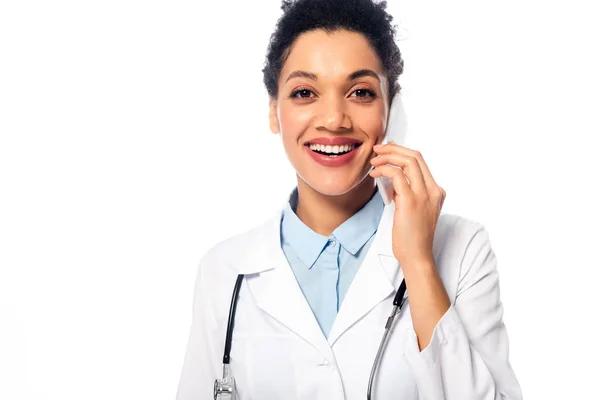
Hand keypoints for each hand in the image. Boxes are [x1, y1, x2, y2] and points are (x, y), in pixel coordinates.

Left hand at [369, 143, 445, 267]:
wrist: (417, 256)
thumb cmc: (412, 235)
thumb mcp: (414, 208)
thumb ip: (407, 191)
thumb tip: (393, 176)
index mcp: (436, 190)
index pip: (420, 160)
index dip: (401, 150)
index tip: (386, 150)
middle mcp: (433, 190)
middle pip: (415, 156)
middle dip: (393, 148)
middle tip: (377, 150)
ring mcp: (423, 195)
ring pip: (408, 161)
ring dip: (388, 156)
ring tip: (374, 161)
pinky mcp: (410, 201)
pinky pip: (397, 175)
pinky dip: (384, 170)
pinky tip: (375, 174)